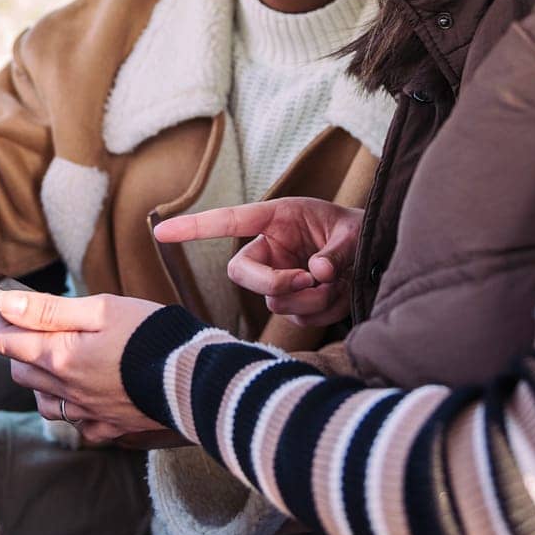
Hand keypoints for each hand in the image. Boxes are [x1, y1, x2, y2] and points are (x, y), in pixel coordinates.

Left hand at [0, 291, 164, 444]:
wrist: (195, 379)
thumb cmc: (152, 335)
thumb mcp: (101, 309)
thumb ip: (49, 309)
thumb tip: (5, 303)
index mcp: (61, 357)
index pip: (7, 340)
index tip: (0, 301)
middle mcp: (67, 391)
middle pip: (20, 370)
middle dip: (17, 344)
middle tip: (30, 321)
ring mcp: (87, 413)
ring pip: (43, 400)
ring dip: (38, 377)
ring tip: (55, 355)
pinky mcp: (108, 428)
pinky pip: (74, 421)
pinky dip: (69, 404)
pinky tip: (84, 389)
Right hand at [154, 197, 361, 328]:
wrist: (374, 258)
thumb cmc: (359, 233)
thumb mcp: (352, 234)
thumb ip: (337, 251)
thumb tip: (318, 272)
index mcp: (276, 218)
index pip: (228, 221)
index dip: (194, 227)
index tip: (160, 232)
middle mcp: (270, 248)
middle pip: (241, 272)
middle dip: (273, 281)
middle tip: (311, 278)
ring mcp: (276, 276)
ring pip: (274, 299)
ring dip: (311, 297)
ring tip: (340, 281)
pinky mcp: (289, 301)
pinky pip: (294, 315)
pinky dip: (321, 309)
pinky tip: (339, 294)